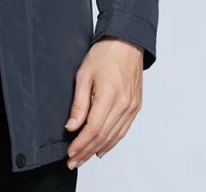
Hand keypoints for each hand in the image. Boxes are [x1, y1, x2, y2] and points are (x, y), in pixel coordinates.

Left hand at [63, 36, 143, 168]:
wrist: (127, 43)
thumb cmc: (105, 54)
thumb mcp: (84, 74)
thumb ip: (79, 102)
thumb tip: (72, 126)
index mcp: (109, 95)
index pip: (93, 129)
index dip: (81, 143)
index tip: (70, 152)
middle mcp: (124, 104)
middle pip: (103, 136)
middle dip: (86, 151)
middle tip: (73, 161)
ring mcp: (132, 107)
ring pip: (114, 136)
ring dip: (98, 150)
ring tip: (84, 158)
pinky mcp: (135, 107)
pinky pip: (123, 130)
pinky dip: (112, 142)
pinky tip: (102, 148)